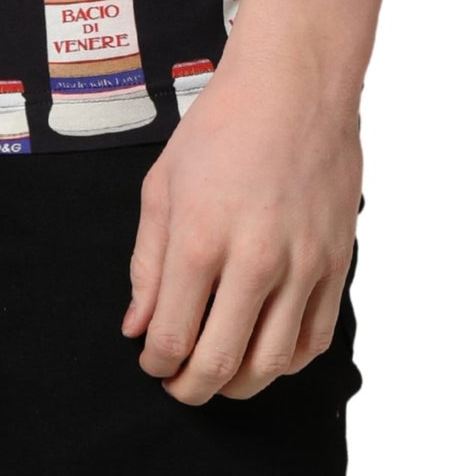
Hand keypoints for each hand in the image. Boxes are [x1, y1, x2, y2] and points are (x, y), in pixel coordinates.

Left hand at [122, 49, 361, 403]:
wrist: (294, 86)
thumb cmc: (222, 125)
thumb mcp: (163, 184)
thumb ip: (147, 262)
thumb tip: (139, 325)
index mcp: (200, 237)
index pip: (173, 336)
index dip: (156, 362)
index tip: (151, 361)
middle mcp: (255, 259)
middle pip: (220, 364)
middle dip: (190, 388)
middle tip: (178, 385)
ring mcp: (302, 265)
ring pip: (272, 364)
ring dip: (238, 385)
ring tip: (218, 375)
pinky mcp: (337, 263)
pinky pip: (315, 339)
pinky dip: (287, 363)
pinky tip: (265, 352)